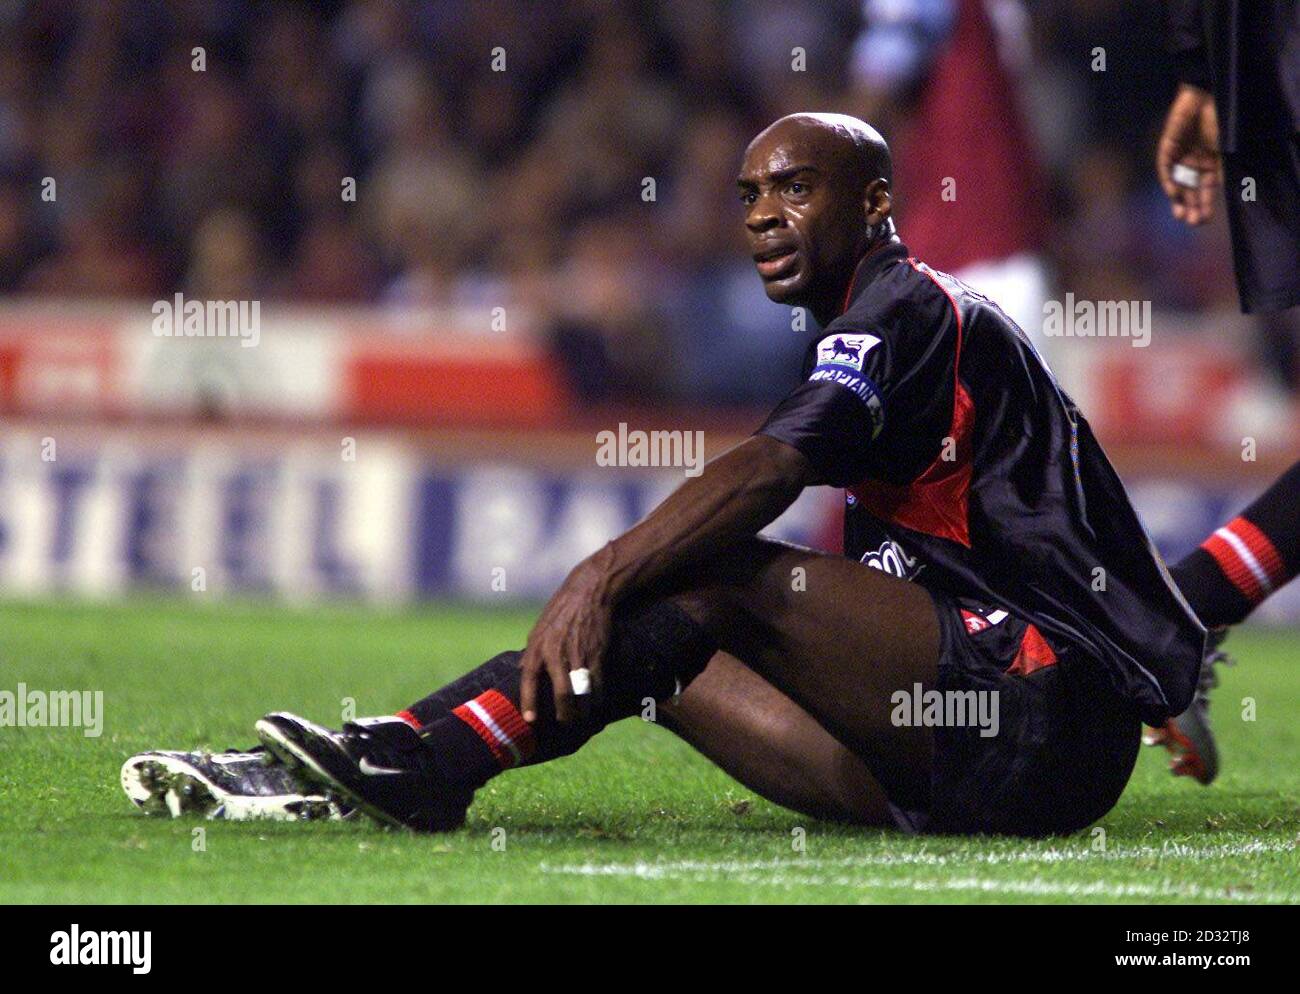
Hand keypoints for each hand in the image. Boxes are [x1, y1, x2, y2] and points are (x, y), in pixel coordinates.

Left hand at [519, 554, 614, 723]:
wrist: (588, 592)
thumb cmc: (561, 610)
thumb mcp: (538, 628)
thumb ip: (530, 651)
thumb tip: (519, 669)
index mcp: (538, 646)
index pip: (529, 678)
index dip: (528, 700)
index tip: (530, 720)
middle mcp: (556, 652)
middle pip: (562, 693)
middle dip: (565, 713)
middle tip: (566, 723)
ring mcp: (578, 654)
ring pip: (582, 692)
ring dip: (584, 709)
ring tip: (582, 716)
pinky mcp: (597, 652)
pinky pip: (598, 682)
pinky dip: (598, 695)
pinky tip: (597, 701)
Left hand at [1156, 84, 1220, 225]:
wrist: (1208, 95)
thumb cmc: (1221, 120)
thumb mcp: (1225, 150)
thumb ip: (1223, 171)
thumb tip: (1226, 196)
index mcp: (1210, 164)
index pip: (1206, 191)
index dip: (1204, 206)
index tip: (1204, 220)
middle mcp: (1193, 164)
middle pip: (1190, 191)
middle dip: (1190, 207)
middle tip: (1192, 222)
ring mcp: (1180, 156)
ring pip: (1176, 183)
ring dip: (1178, 200)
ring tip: (1181, 215)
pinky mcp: (1167, 148)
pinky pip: (1165, 168)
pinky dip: (1168, 180)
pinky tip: (1172, 193)